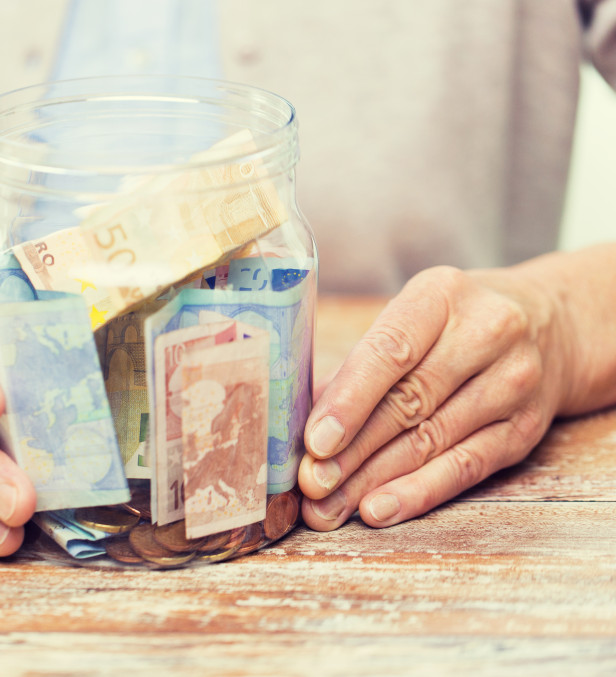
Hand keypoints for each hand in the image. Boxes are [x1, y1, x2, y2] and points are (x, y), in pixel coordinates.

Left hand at [297, 265, 568, 529]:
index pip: (390, 352)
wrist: (550, 326)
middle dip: (352, 451)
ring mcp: (512, 383)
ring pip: (432, 441)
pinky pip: (466, 467)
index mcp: (441, 296)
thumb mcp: (408, 321)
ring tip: (329, 508)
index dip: (349, 400)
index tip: (315, 441)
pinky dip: (418, 493)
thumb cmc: (450, 325)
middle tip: (310, 485)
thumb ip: (357, 367)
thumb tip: (296, 419)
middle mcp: (486, 334)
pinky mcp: (524, 429)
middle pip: (408, 403)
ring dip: (373, 480)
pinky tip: (378, 509)